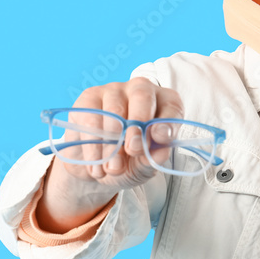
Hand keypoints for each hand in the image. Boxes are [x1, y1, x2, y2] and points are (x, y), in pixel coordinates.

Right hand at [38, 78, 182, 231]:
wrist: (98, 168)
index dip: (167, 121)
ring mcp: (112, 90)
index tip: (161, 139)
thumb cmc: (130, 161)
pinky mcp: (88, 99)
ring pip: (113, 111)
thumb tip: (161, 151)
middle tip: (133, 151)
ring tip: (113, 168)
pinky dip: (93, 146)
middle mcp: (140, 90)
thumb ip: (154, 157)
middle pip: (142, 96)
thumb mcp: (146, 164)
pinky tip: (96, 164)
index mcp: (164, 103)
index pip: (172, 106)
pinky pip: (90, 118)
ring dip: (113, 143)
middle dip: (138, 127)